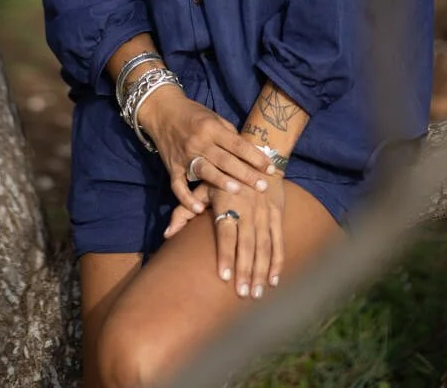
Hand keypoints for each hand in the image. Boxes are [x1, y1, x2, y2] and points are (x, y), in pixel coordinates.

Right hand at [139, 86, 275, 213]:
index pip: (237, 144)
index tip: (270, 168)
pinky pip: (178, 186)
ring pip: (204, 171)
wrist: (162, 110)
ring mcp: (184, 155)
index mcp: (211, 128)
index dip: (255, 156)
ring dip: (221, 182)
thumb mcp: (213, 117)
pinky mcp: (172, 167)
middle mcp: (199, 142)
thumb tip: (248, 153)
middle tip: (263, 186)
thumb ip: (229, 135)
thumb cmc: (193, 114)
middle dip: (245, 173)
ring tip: (237, 191)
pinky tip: (199, 210)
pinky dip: (186, 199)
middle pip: (225, 160)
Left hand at [164, 177, 285, 298]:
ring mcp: (264, 212)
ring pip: (264, 245)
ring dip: (261, 271)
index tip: (224, 276)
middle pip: (246, 244)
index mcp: (227, 202)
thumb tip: (167, 234)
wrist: (254, 153)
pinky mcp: (276, 213)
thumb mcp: (202, 187)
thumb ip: (184, 210)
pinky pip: (278, 240)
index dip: (226, 254)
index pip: (226, 233)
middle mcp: (247, 209)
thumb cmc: (222, 174)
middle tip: (242, 294)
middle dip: (245, 270)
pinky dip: (277, 261)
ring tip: (256, 294)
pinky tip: (274, 280)